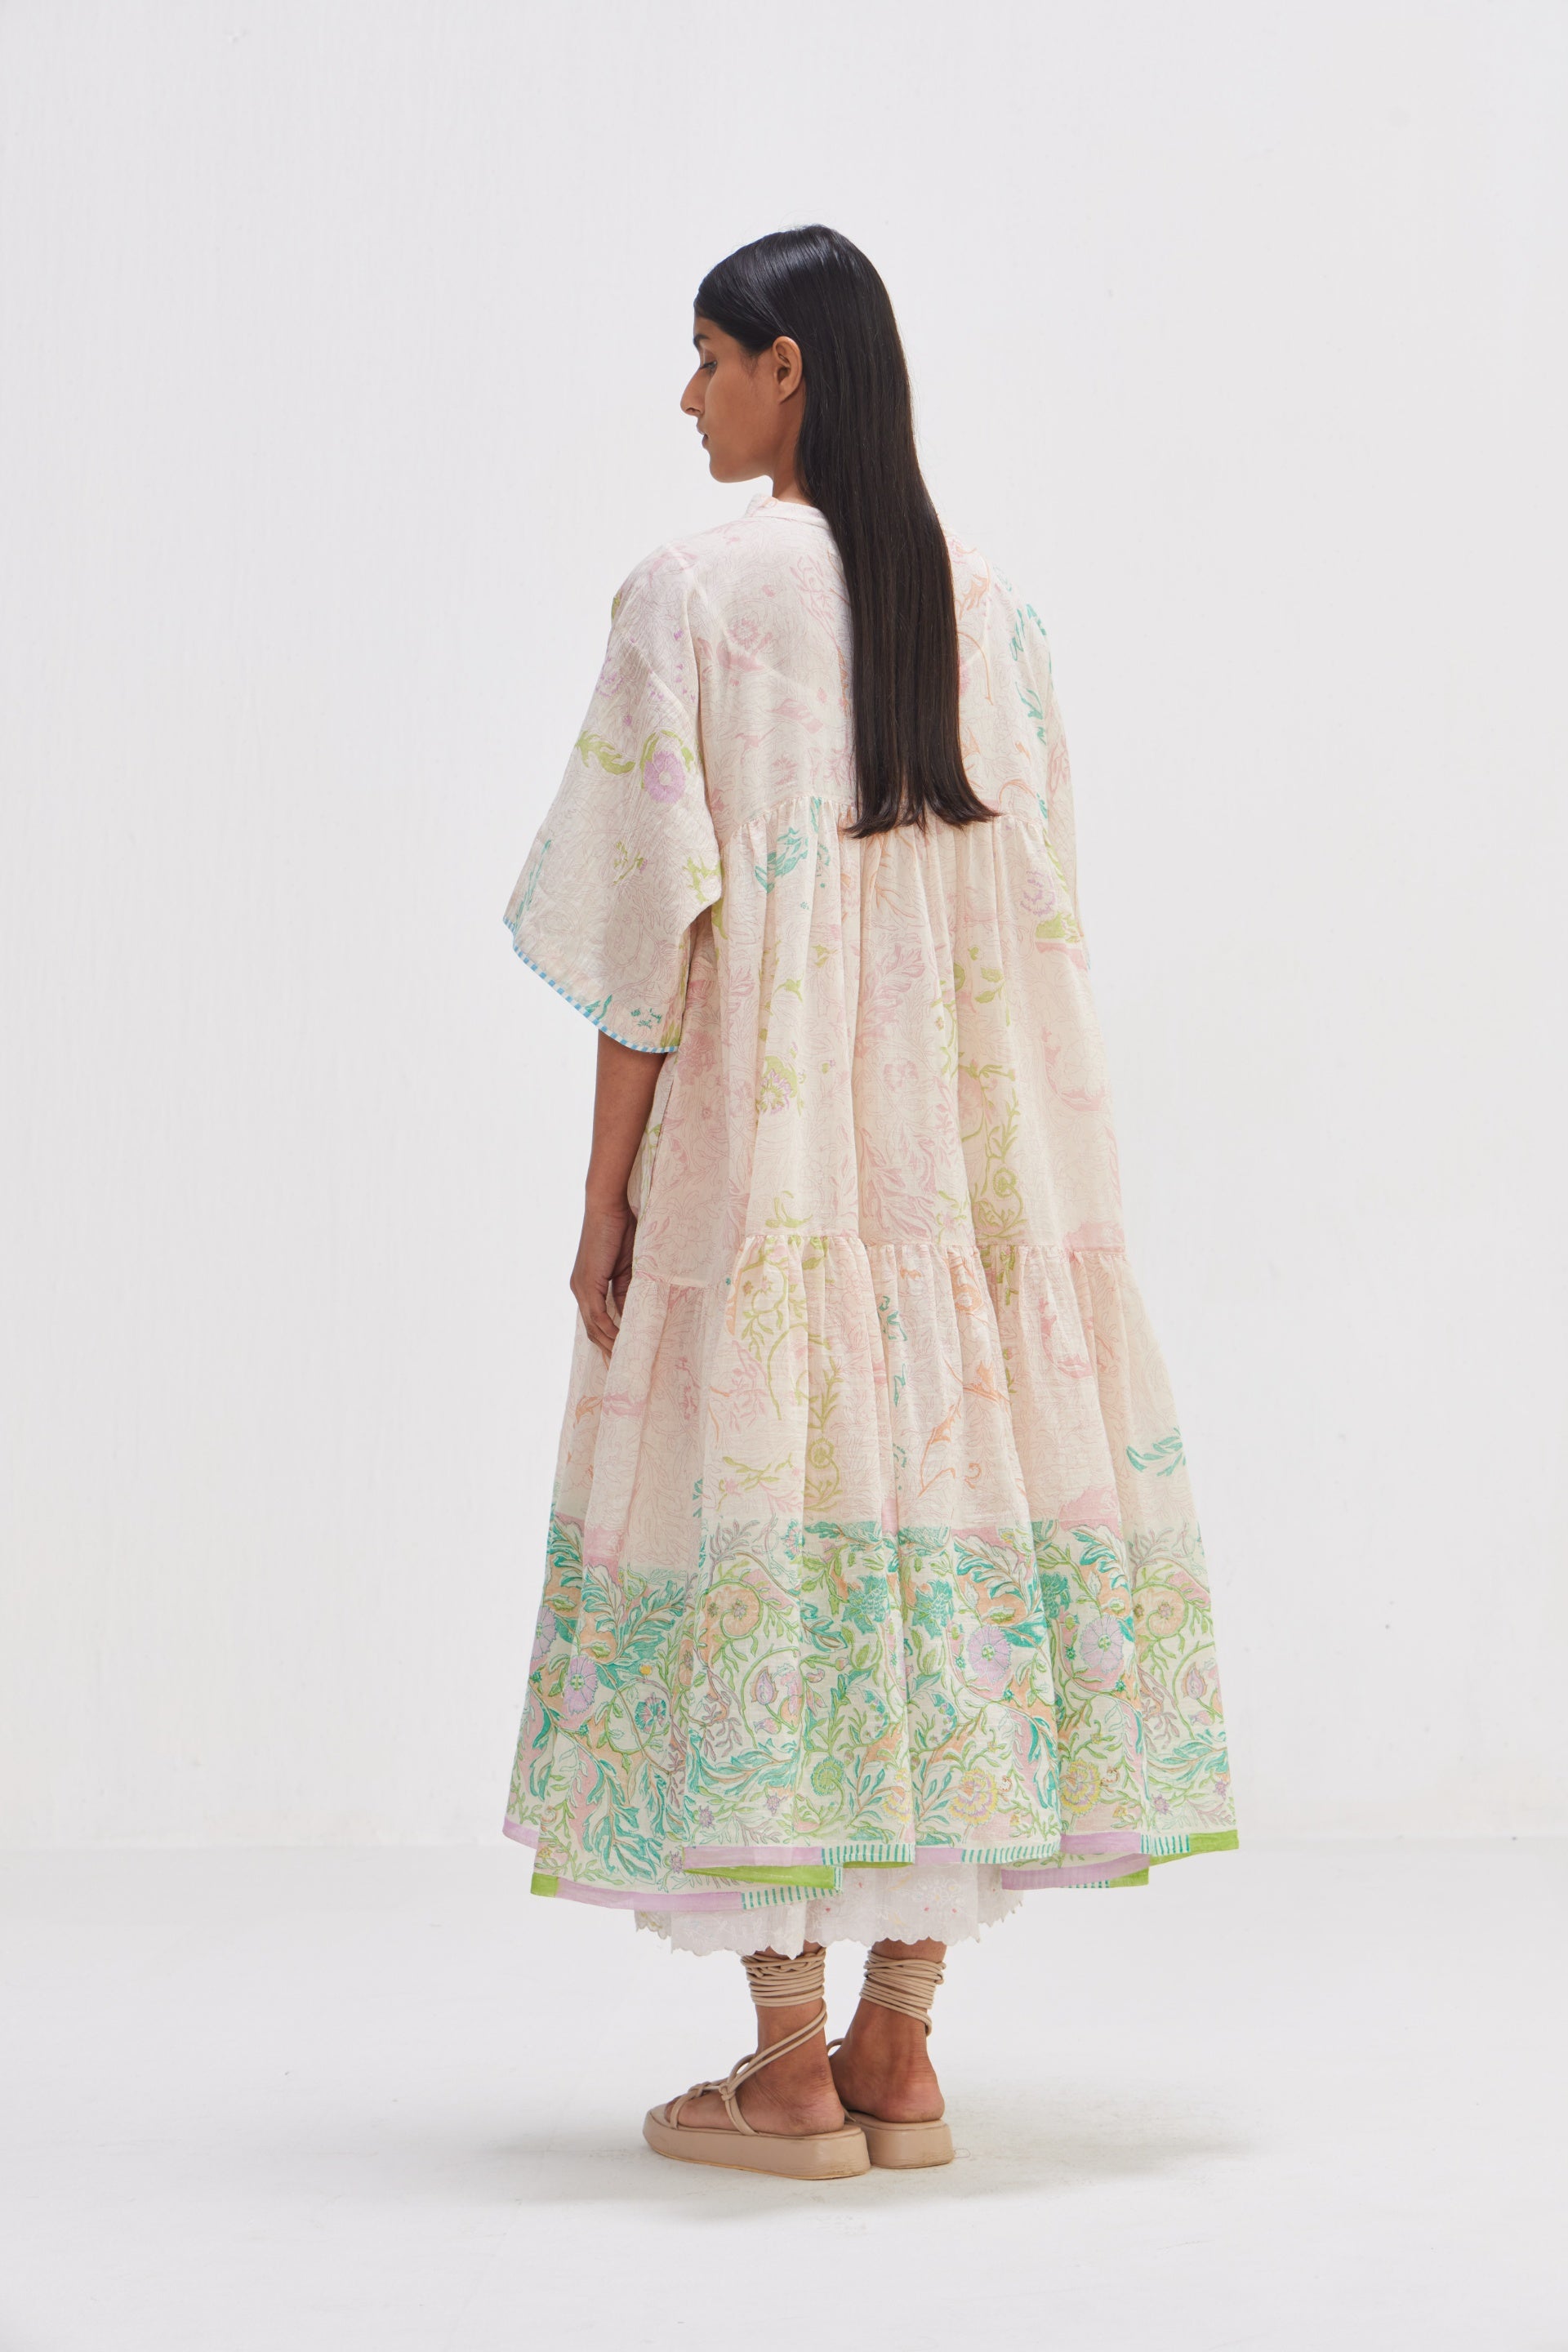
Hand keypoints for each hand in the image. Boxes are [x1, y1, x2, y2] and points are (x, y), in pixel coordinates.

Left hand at [570, 1191, 637, 1358]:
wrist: (608, 1207)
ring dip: (610, 1345)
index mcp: (587, 1286)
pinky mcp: (587, 1284)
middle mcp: (579, 1290)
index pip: (596, 1322)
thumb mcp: (629, 1270)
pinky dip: (610, 1331)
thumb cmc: (620, 1230)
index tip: (623, 1356)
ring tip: (627, 1362)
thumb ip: (628, 1293)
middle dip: (608, 1350)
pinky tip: (623, 1343)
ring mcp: (580, 1288)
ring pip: (593, 1328)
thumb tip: (631, 1317)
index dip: (608, 1340)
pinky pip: (598, 1316)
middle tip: (624, 1370)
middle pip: (592, 1330)